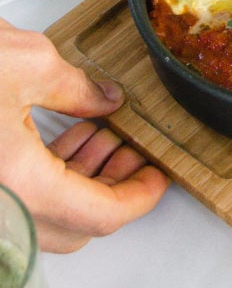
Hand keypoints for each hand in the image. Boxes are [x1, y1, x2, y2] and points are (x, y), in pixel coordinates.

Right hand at [0, 20, 169, 252]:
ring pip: (45, 217)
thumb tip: (104, 100)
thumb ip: (78, 88)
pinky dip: (48, 176)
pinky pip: (19, 200)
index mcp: (17, 182)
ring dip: (81, 181)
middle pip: (75, 225)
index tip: (158, 179)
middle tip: (136, 154)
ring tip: (105, 138)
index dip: (139, 197)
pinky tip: (66, 139)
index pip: (100, 215)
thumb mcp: (28, 62)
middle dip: (113, 188)